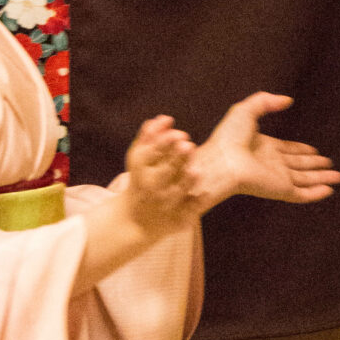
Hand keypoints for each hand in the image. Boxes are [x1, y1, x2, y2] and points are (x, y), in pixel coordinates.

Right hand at [123, 115, 198, 229]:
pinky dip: (196, 203)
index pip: (150, 156)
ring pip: (176, 191)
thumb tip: (165, 118)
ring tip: (196, 170)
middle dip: (175, 159)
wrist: (134, 221)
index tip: (177, 133)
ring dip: (185, 181)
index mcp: (140, 171)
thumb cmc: (140, 181)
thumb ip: (149, 137)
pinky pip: (188, 211)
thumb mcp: (138, 160)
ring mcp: (165, 204)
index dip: (163, 144)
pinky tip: (205, 193)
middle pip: (164, 172)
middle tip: (187, 145)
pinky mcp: (177, 218)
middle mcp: (151, 188)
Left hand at [194, 92, 339, 210]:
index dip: (301, 149)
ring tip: (337, 177)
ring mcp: (277, 178)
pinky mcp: (280, 190)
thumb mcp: (246, 110)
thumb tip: (286, 99)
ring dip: (322, 178)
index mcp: (263, 147)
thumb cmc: (227, 139)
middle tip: (328, 163)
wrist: (222, 162)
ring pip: (305, 179)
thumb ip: (266, 101)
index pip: (287, 149)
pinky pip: (302, 194)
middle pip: (299, 165)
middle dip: (315, 165)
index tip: (313, 150)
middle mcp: (272, 163)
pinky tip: (328, 190)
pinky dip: (316, 193)